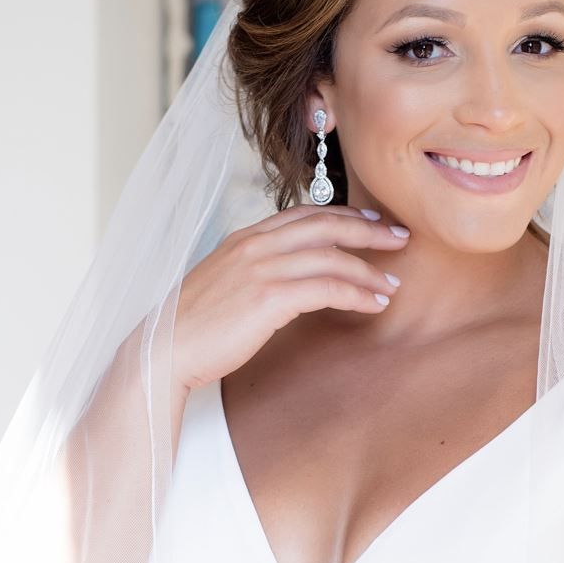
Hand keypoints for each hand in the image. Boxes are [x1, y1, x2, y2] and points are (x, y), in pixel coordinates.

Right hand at [171, 202, 409, 390]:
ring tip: (393, 285)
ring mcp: (262, 268)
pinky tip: (374, 304)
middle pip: (326, 225)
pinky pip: (328, 288)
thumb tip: (286, 278)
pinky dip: (357, 294)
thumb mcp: (224, 284)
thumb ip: (255, 270)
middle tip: (399, 238)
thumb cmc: (194, 326)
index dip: (343, 215)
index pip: (304, 214)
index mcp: (245, 238)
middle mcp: (255, 245)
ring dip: (369, 270)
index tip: (372, 222)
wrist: (164, 348)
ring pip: (332, 258)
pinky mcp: (269, 297)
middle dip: (368, 229)